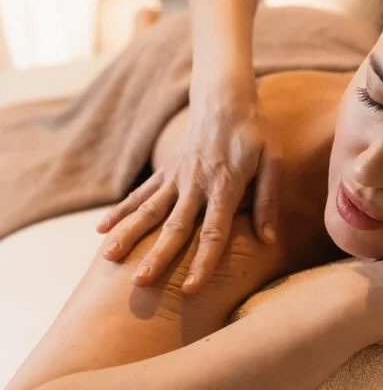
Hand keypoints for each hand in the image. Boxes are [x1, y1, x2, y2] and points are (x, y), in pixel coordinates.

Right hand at [96, 81, 283, 293]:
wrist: (226, 99)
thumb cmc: (256, 132)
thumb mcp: (273, 161)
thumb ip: (269, 200)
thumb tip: (268, 240)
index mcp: (226, 185)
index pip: (215, 232)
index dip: (203, 262)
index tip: (190, 290)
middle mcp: (197, 184)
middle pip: (176, 227)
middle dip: (158, 256)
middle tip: (140, 283)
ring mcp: (177, 177)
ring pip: (149, 210)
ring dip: (129, 234)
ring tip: (109, 259)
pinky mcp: (167, 171)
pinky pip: (141, 193)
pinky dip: (121, 210)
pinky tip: (101, 229)